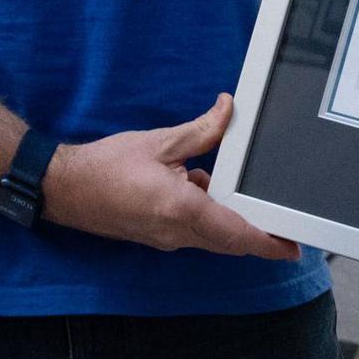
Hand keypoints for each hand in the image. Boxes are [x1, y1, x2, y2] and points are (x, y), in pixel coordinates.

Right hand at [42, 94, 300, 259]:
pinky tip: (209, 186)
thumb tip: (230, 110)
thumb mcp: (159, 142)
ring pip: (213, 237)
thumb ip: (202, 130)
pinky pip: (195, 232)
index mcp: (181, 209)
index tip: (294, 248)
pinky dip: (211, 217)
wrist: (64, 188)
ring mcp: (166, 239)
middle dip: (259, 235)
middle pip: (230, 240)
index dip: (268, 242)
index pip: (236, 232)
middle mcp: (176, 233)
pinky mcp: (158, 235)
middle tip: (289, 225)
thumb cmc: (105, 166)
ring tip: (255, 199)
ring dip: (234, 223)